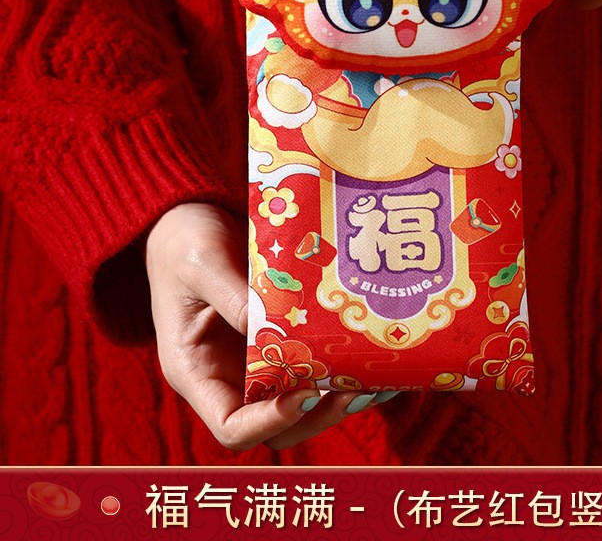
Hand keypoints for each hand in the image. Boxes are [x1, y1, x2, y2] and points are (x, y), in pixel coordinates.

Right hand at [145, 202, 383, 450]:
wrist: (190, 217)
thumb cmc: (182, 240)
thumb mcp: (200, 263)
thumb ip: (232, 296)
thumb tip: (275, 328)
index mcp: (195, 371)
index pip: (231, 425)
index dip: (270, 421)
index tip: (306, 393)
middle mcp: (227, 377)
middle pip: (276, 426)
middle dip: (317, 415)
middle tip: (355, 391)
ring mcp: (254, 362)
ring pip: (301, 404)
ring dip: (338, 400)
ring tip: (375, 380)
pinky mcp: (280, 340)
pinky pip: (312, 368)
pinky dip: (343, 371)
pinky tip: (376, 357)